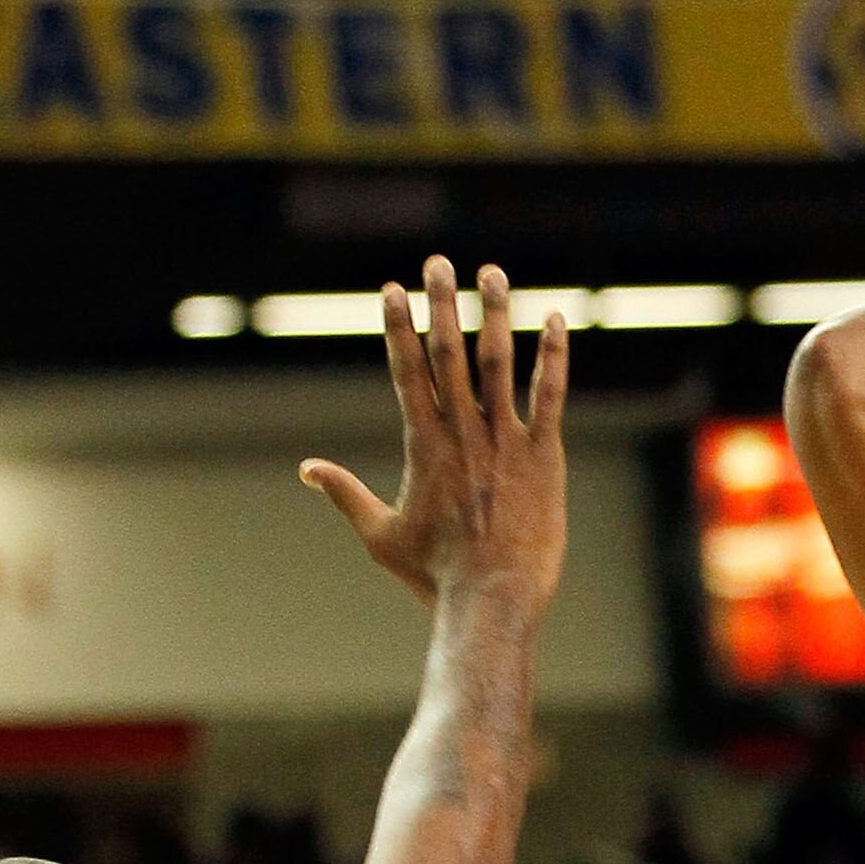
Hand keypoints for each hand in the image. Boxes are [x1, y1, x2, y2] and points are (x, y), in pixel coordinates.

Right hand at [300, 256, 568, 615]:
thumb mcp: (380, 537)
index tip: (392, 289)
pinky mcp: (545, 457)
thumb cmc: (435, 577)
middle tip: (436, 262)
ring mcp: (506, 442)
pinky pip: (550, 395)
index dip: (399, 326)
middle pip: (449, 353)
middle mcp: (463, 433)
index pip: (407, 371)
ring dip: (495, 313)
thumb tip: (307, 469)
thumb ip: (345, 495)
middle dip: (440, 303)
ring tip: (491, 273)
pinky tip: (557, 320)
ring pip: (499, 362)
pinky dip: (554, 356)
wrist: (492, 601)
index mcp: (423, 446)